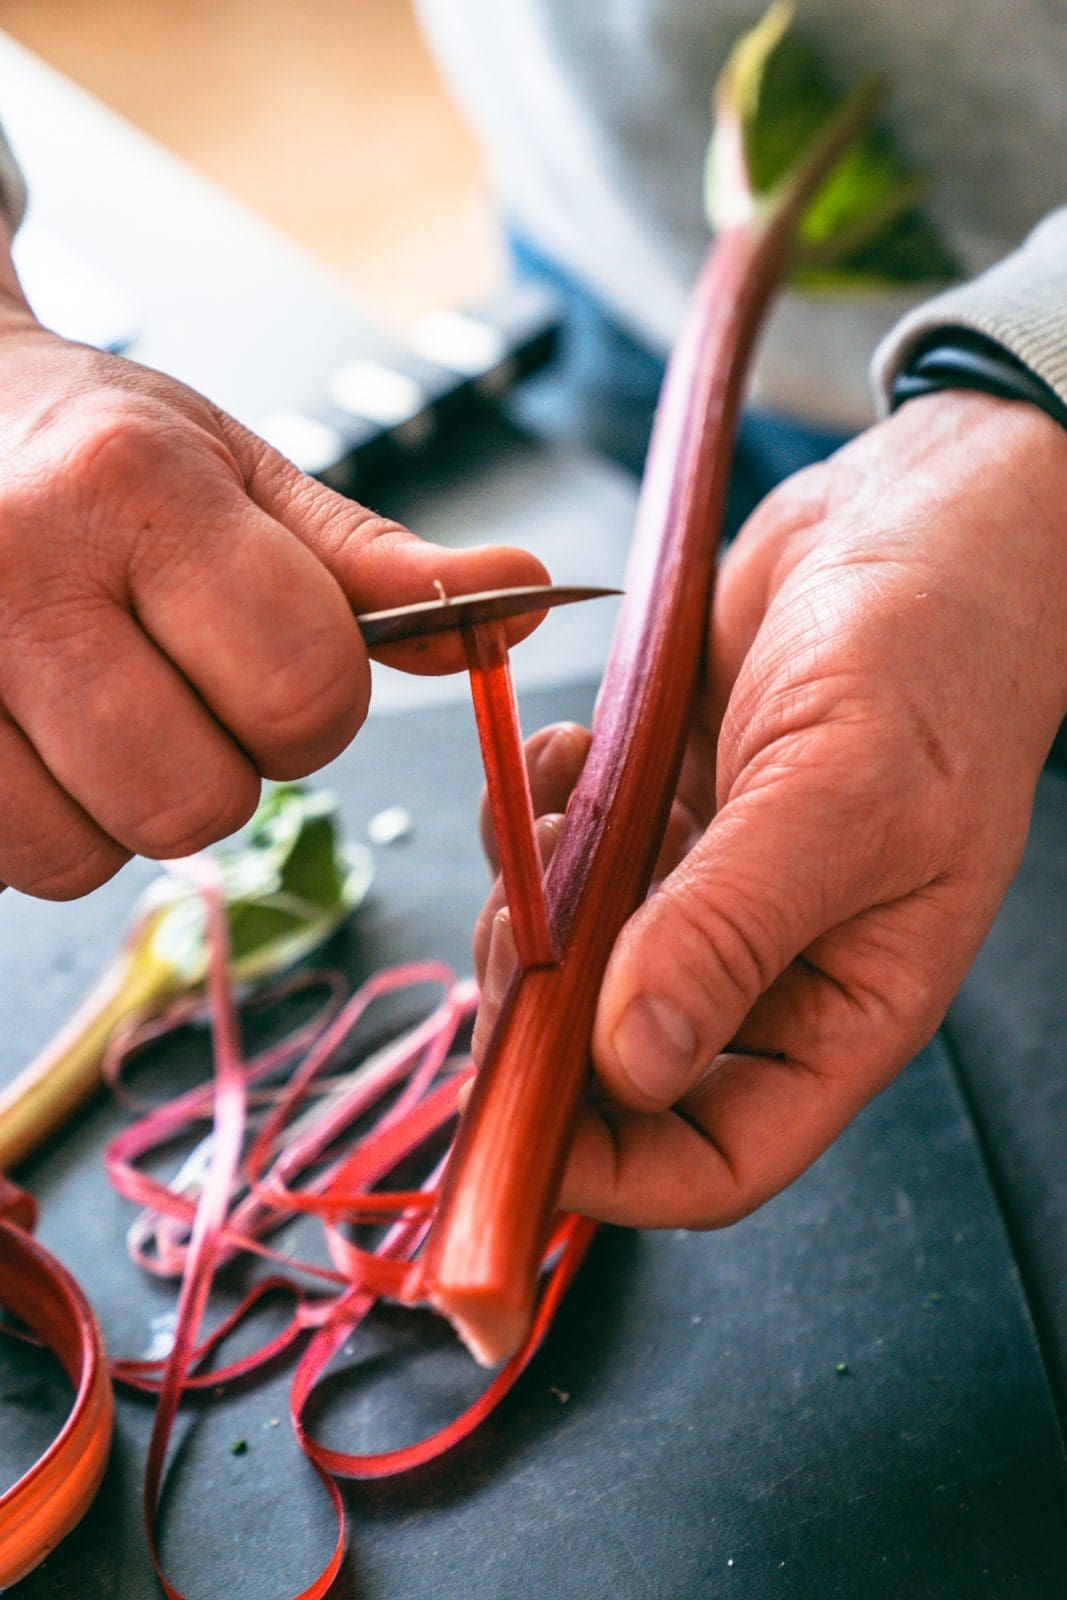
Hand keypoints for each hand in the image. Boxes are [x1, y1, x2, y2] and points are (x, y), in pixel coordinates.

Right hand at [0, 283, 545, 899]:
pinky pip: (7, 861)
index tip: (275, 655)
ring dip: (122, 806)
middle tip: (176, 685)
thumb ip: (382, 566)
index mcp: (136, 488)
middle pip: (195, 802)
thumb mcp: (248, 480)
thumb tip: (526, 595)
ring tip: (95, 703)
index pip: (306, 689)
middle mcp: (16, 569)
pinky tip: (36, 733)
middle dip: (220, 767)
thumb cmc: (104, 456)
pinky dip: (44, 822)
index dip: (318, 703)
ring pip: (89, 855)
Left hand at [474, 391, 1066, 1227]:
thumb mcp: (840, 800)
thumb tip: (628, 1062)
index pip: (718, 1157)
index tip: (514, 1129)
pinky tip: (561, 757)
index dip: (611, 1175)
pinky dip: (535, 818)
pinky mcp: (663, 808)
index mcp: (842, 1006)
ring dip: (529, 902)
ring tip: (546, 813)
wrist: (923, 513)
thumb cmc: (937, 658)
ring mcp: (706, 886)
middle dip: (542, 1013)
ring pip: (573, 957)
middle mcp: (767, 965)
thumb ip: (731, 931)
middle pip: (615, 1065)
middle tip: (512, 927)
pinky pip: (565, 855)